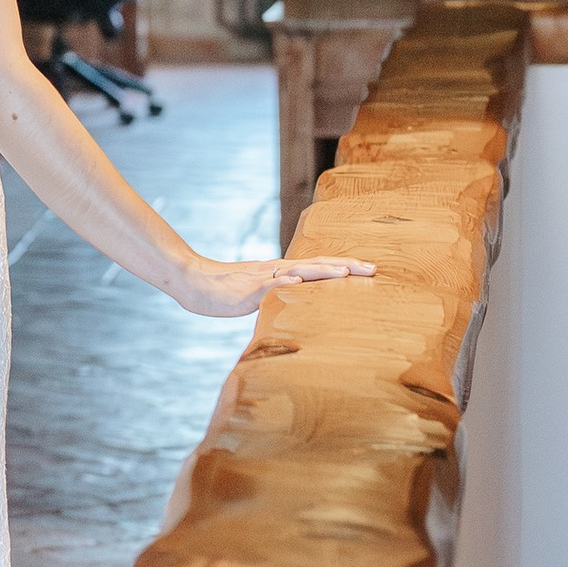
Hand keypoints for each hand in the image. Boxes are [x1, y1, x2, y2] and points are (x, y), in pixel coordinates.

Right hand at [169, 250, 375, 321]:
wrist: (194, 282)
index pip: (319, 266)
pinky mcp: (247, 290)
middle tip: (373, 268)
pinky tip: (298, 283)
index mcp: (282, 272)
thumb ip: (280, 295)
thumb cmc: (226, 291)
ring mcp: (263, 279)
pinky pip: (268, 286)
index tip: (369, 269)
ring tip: (345, 273)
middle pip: (317, 264)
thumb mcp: (260, 294)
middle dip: (346, 266)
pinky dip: (284, 283)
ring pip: (298, 271)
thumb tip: (300, 302)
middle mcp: (277, 271)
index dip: (344, 266)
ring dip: (322, 271)